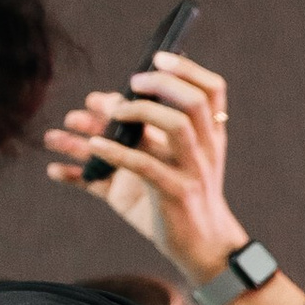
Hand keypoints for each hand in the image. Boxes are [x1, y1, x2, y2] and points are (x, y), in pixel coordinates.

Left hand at [42, 50, 242, 278]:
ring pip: (174, 127)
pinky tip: (92, 144)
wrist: (200, 247)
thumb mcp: (167, 162)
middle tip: (129, 83)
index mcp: (210, 136)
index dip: (186, 70)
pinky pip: (144, 166)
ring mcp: (193, 171)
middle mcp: (207, 149)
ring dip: (135, 112)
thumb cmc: (178, 200)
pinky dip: (115, 152)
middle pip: (193, 102)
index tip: (156, 58)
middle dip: (159, 85)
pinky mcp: (175, 194)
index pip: (212, 90)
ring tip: (104, 111)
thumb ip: (142, 133)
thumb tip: (98, 100)